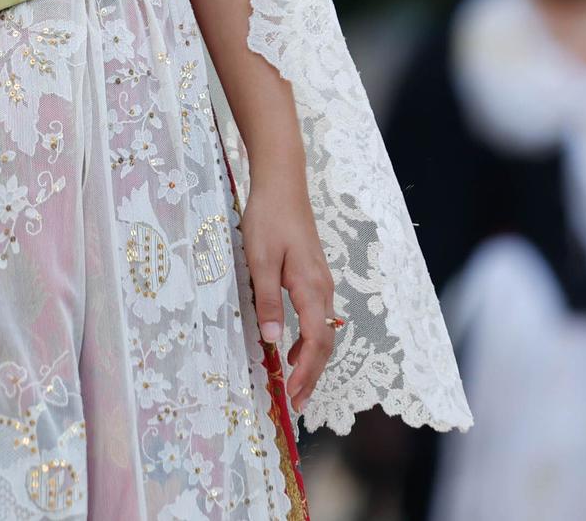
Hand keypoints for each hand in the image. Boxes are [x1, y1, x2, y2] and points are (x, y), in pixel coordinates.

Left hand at [240, 164, 335, 417]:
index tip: (293, 395)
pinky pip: (318, 317)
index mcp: (310, 288)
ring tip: (297, 383)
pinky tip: (295, 347)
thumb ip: (267, 301)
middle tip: (297, 401)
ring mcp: (321, 282)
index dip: (306, 371)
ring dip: (312, 359)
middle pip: (325, 342)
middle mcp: (323, 289)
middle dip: (312, 374)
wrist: (283, 184)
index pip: (315, 341)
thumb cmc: (269, 218)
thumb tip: (271, 340)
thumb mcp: (260, 260)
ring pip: (324, 331)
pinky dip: (310, 339)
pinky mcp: (314, 276)